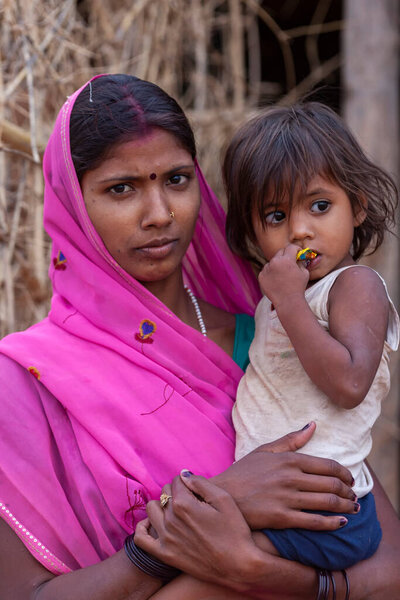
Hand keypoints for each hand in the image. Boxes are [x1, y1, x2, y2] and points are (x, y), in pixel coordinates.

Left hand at [135, 474, 263, 590]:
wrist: (239, 565)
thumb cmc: (235, 531)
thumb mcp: (224, 499)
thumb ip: (201, 483)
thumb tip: (183, 474)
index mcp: (184, 504)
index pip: (177, 480)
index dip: (188, 482)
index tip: (198, 491)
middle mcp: (171, 519)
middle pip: (165, 492)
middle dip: (176, 492)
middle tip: (192, 501)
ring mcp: (166, 538)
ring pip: (152, 508)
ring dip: (161, 505)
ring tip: (176, 511)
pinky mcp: (165, 554)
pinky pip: (141, 538)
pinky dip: (144, 527)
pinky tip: (155, 524)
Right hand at [212, 422, 357, 529]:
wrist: (221, 495)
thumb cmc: (243, 472)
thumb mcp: (265, 450)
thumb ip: (291, 439)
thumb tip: (313, 425)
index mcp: (289, 459)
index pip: (328, 465)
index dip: (345, 474)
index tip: (350, 479)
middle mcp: (290, 477)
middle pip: (332, 484)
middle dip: (348, 491)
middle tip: (353, 496)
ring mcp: (287, 498)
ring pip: (327, 502)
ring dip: (345, 506)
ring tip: (352, 509)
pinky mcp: (282, 518)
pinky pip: (315, 522)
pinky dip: (333, 523)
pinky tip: (341, 523)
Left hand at [258, 244, 308, 308]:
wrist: (288, 301)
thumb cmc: (298, 287)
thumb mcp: (304, 272)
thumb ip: (301, 262)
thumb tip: (299, 257)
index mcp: (287, 260)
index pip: (291, 247)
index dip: (296, 249)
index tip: (298, 253)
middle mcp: (275, 262)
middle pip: (280, 252)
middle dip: (286, 255)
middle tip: (290, 262)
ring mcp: (266, 269)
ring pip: (272, 261)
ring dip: (277, 264)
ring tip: (283, 275)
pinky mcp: (261, 276)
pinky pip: (266, 270)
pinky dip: (271, 273)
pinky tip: (277, 280)